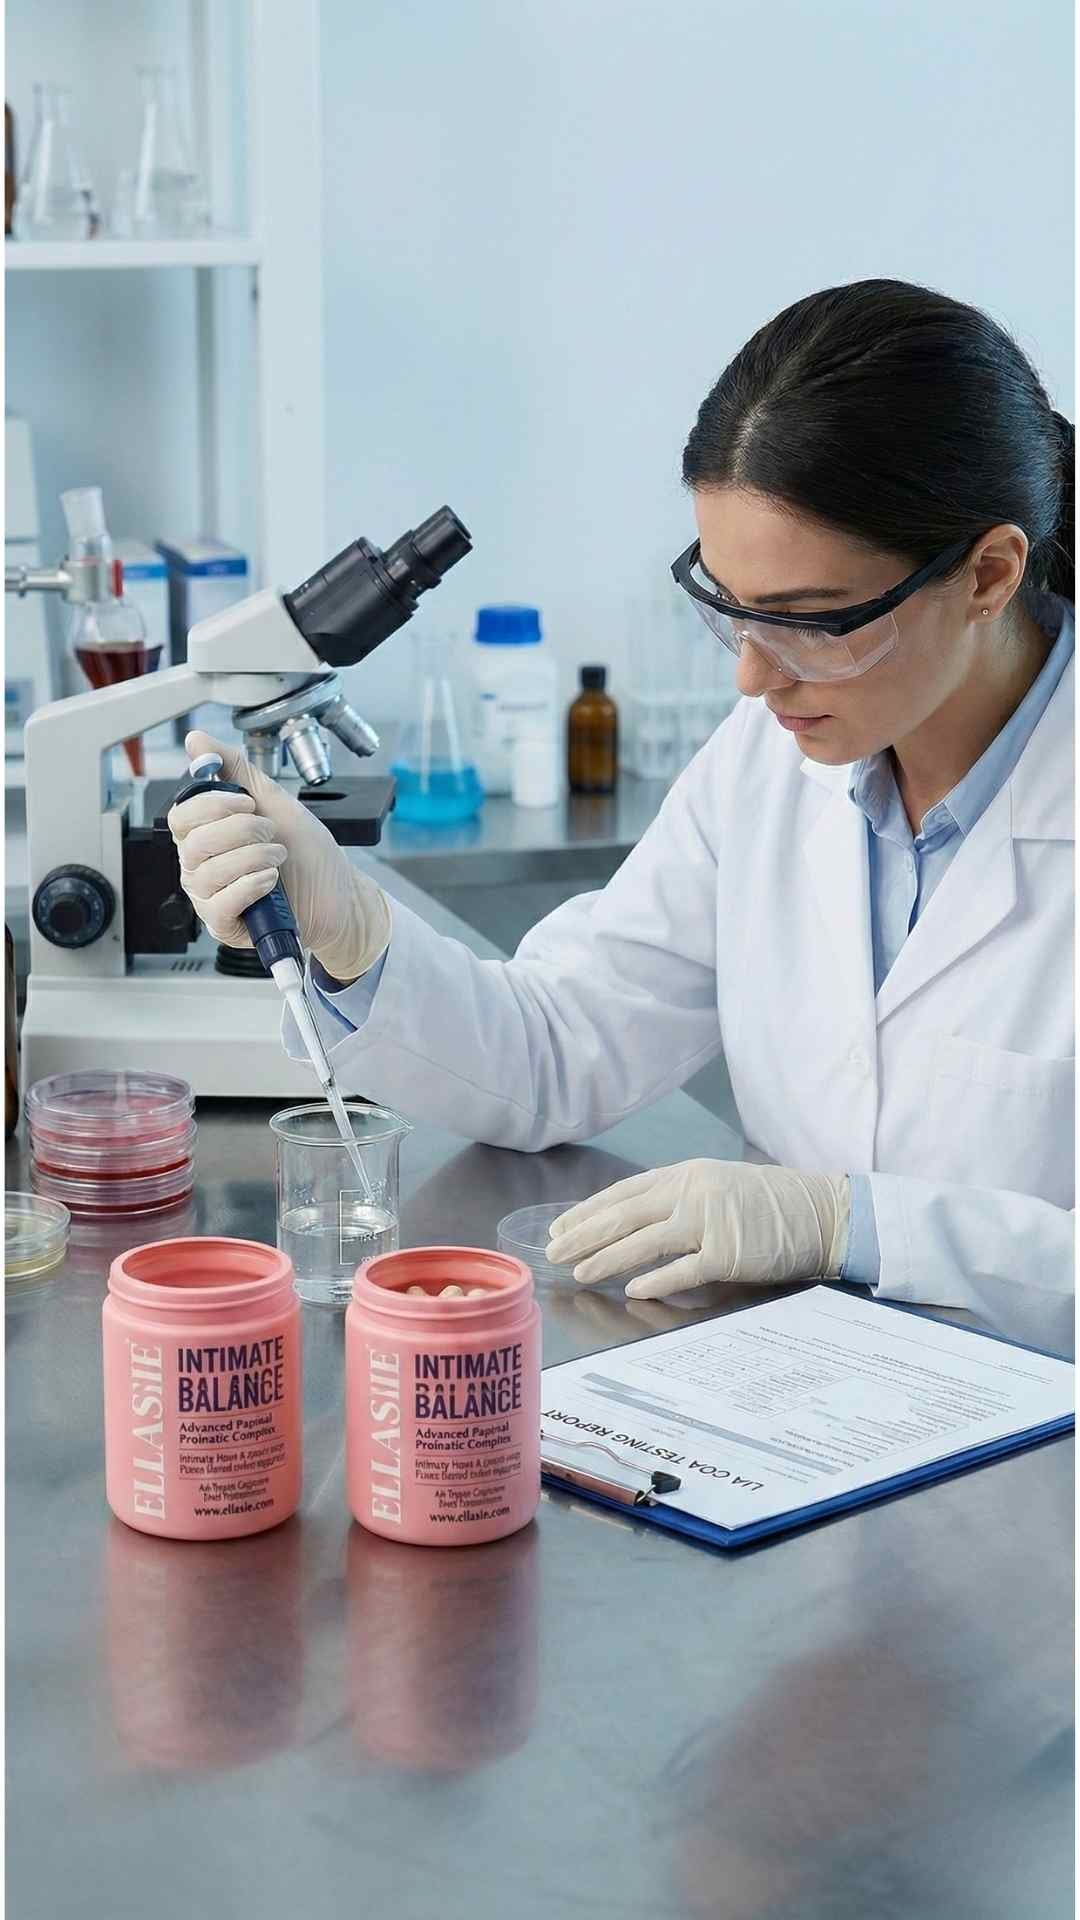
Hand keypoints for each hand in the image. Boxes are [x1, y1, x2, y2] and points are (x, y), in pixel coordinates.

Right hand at [167, 731, 390, 983]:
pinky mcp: (225, 925)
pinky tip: (272, 882)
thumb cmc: (306, 852)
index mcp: (206, 835)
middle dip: (242, 832)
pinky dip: (251, 886)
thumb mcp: (273, 800)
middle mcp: (201, 866)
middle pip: (193, 843)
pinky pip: (220, 904)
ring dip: (253, 858)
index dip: (212, 806)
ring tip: (278, 857)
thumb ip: (234, 769)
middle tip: (270, 833)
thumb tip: (197, 740)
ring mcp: (210, 897)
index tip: (247, 804)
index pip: (181, 816)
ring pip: (208, 873)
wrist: (339, 894)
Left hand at [546, 1159, 850, 1300]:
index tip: (559, 1227)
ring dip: (607, 1259)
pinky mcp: (728, 1254)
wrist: (822, 1214)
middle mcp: (692, 1192)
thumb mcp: (717, 1185)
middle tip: (554, 1253)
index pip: (623, 1192)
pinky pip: (681, 1270)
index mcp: (686, 1174)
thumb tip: (631, 1222)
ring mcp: (710, 1222)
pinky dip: (654, 1281)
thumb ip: (677, 1199)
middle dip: (584, 1235)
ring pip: (643, 1242)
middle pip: (624, 1216)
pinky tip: (632, 1291)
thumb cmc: (770, 1203)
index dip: (587, 1211)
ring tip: (580, 1273)